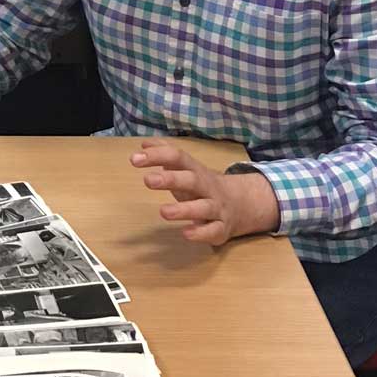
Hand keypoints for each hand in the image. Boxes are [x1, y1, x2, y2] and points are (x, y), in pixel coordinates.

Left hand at [132, 140, 280, 246]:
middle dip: (171, 179)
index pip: (178, 158)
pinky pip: (213, 230)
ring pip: (204, 208)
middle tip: (148, 180)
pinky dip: (201, 233)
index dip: (158, 156)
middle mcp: (207, 187)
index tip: (135, 159)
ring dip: (184, 210)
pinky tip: (186, 233)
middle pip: (192, 180)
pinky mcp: (221, 228)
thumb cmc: (202, 185)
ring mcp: (216, 208)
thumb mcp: (187, 168)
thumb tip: (145, 144)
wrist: (242, 204)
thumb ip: (166, 154)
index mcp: (195, 170)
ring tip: (164, 212)